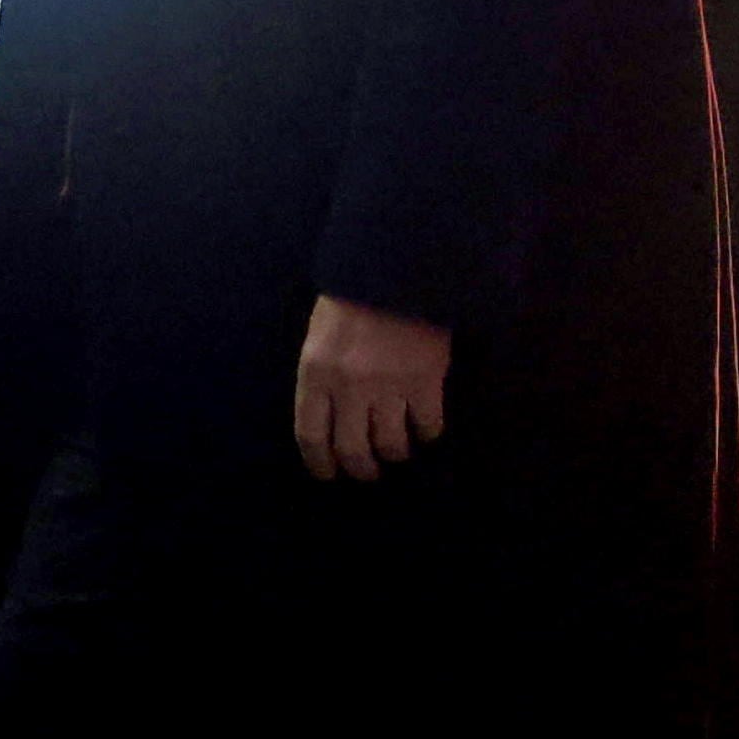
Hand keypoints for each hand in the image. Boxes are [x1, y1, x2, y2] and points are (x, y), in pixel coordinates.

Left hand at [295, 295, 450, 481]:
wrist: (398, 265)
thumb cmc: (353, 296)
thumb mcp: (320, 335)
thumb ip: (322, 376)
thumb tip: (331, 418)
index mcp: (315, 373)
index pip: (311, 435)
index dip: (320, 463)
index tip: (329, 473)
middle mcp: (348, 388)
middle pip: (353, 450)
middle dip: (362, 469)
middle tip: (369, 471)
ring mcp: (388, 386)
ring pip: (391, 444)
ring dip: (396, 452)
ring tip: (399, 448)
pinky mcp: (425, 381)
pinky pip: (427, 425)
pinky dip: (427, 432)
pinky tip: (426, 427)